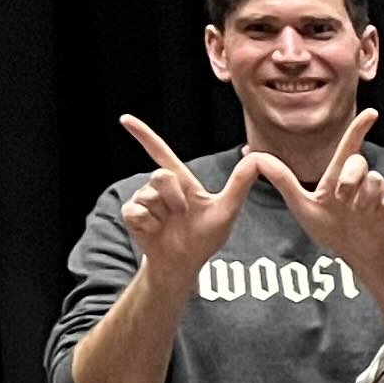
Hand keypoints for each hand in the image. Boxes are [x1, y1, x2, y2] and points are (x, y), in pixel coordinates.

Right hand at [117, 116, 291, 285]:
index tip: (125, 119)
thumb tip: (258, 157)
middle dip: (174, 196)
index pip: (162, 153)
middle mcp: (160, 188)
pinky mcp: (131, 215)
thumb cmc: (205, 237)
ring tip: (170, 224)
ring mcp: (144, 201)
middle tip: (183, 213)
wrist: (184, 263)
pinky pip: (138, 212)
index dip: (144, 135)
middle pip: (160, 175)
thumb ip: (240, 184)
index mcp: (181, 182)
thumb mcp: (226, 210)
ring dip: (163, 213)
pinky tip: (156, 231)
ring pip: (149, 195)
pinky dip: (150, 224)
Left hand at [280, 110, 383, 276]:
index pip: (349, 147)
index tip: (371, 113)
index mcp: (338, 176)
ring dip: (364, 200)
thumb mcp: (301, 204)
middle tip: (341, 200)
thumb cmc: (328, 227)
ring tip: (359, 215)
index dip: (359, 128)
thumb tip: (254, 157)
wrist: (353, 252)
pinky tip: (379, 214)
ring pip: (376, 181)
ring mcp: (378, 193)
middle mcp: (360, 180)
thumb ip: (282, 180)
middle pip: (359, 162)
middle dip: (349, 179)